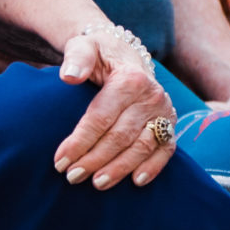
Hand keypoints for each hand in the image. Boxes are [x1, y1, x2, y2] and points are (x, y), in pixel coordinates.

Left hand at [53, 28, 176, 188]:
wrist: (125, 55)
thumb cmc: (99, 54)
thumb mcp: (85, 46)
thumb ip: (76, 57)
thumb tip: (69, 76)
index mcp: (131, 78)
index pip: (102, 117)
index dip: (80, 141)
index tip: (59, 161)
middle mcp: (152, 96)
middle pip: (121, 136)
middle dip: (95, 159)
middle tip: (72, 177)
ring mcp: (164, 112)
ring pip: (142, 146)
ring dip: (120, 168)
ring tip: (97, 183)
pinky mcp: (170, 124)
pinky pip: (165, 149)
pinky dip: (153, 167)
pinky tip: (136, 182)